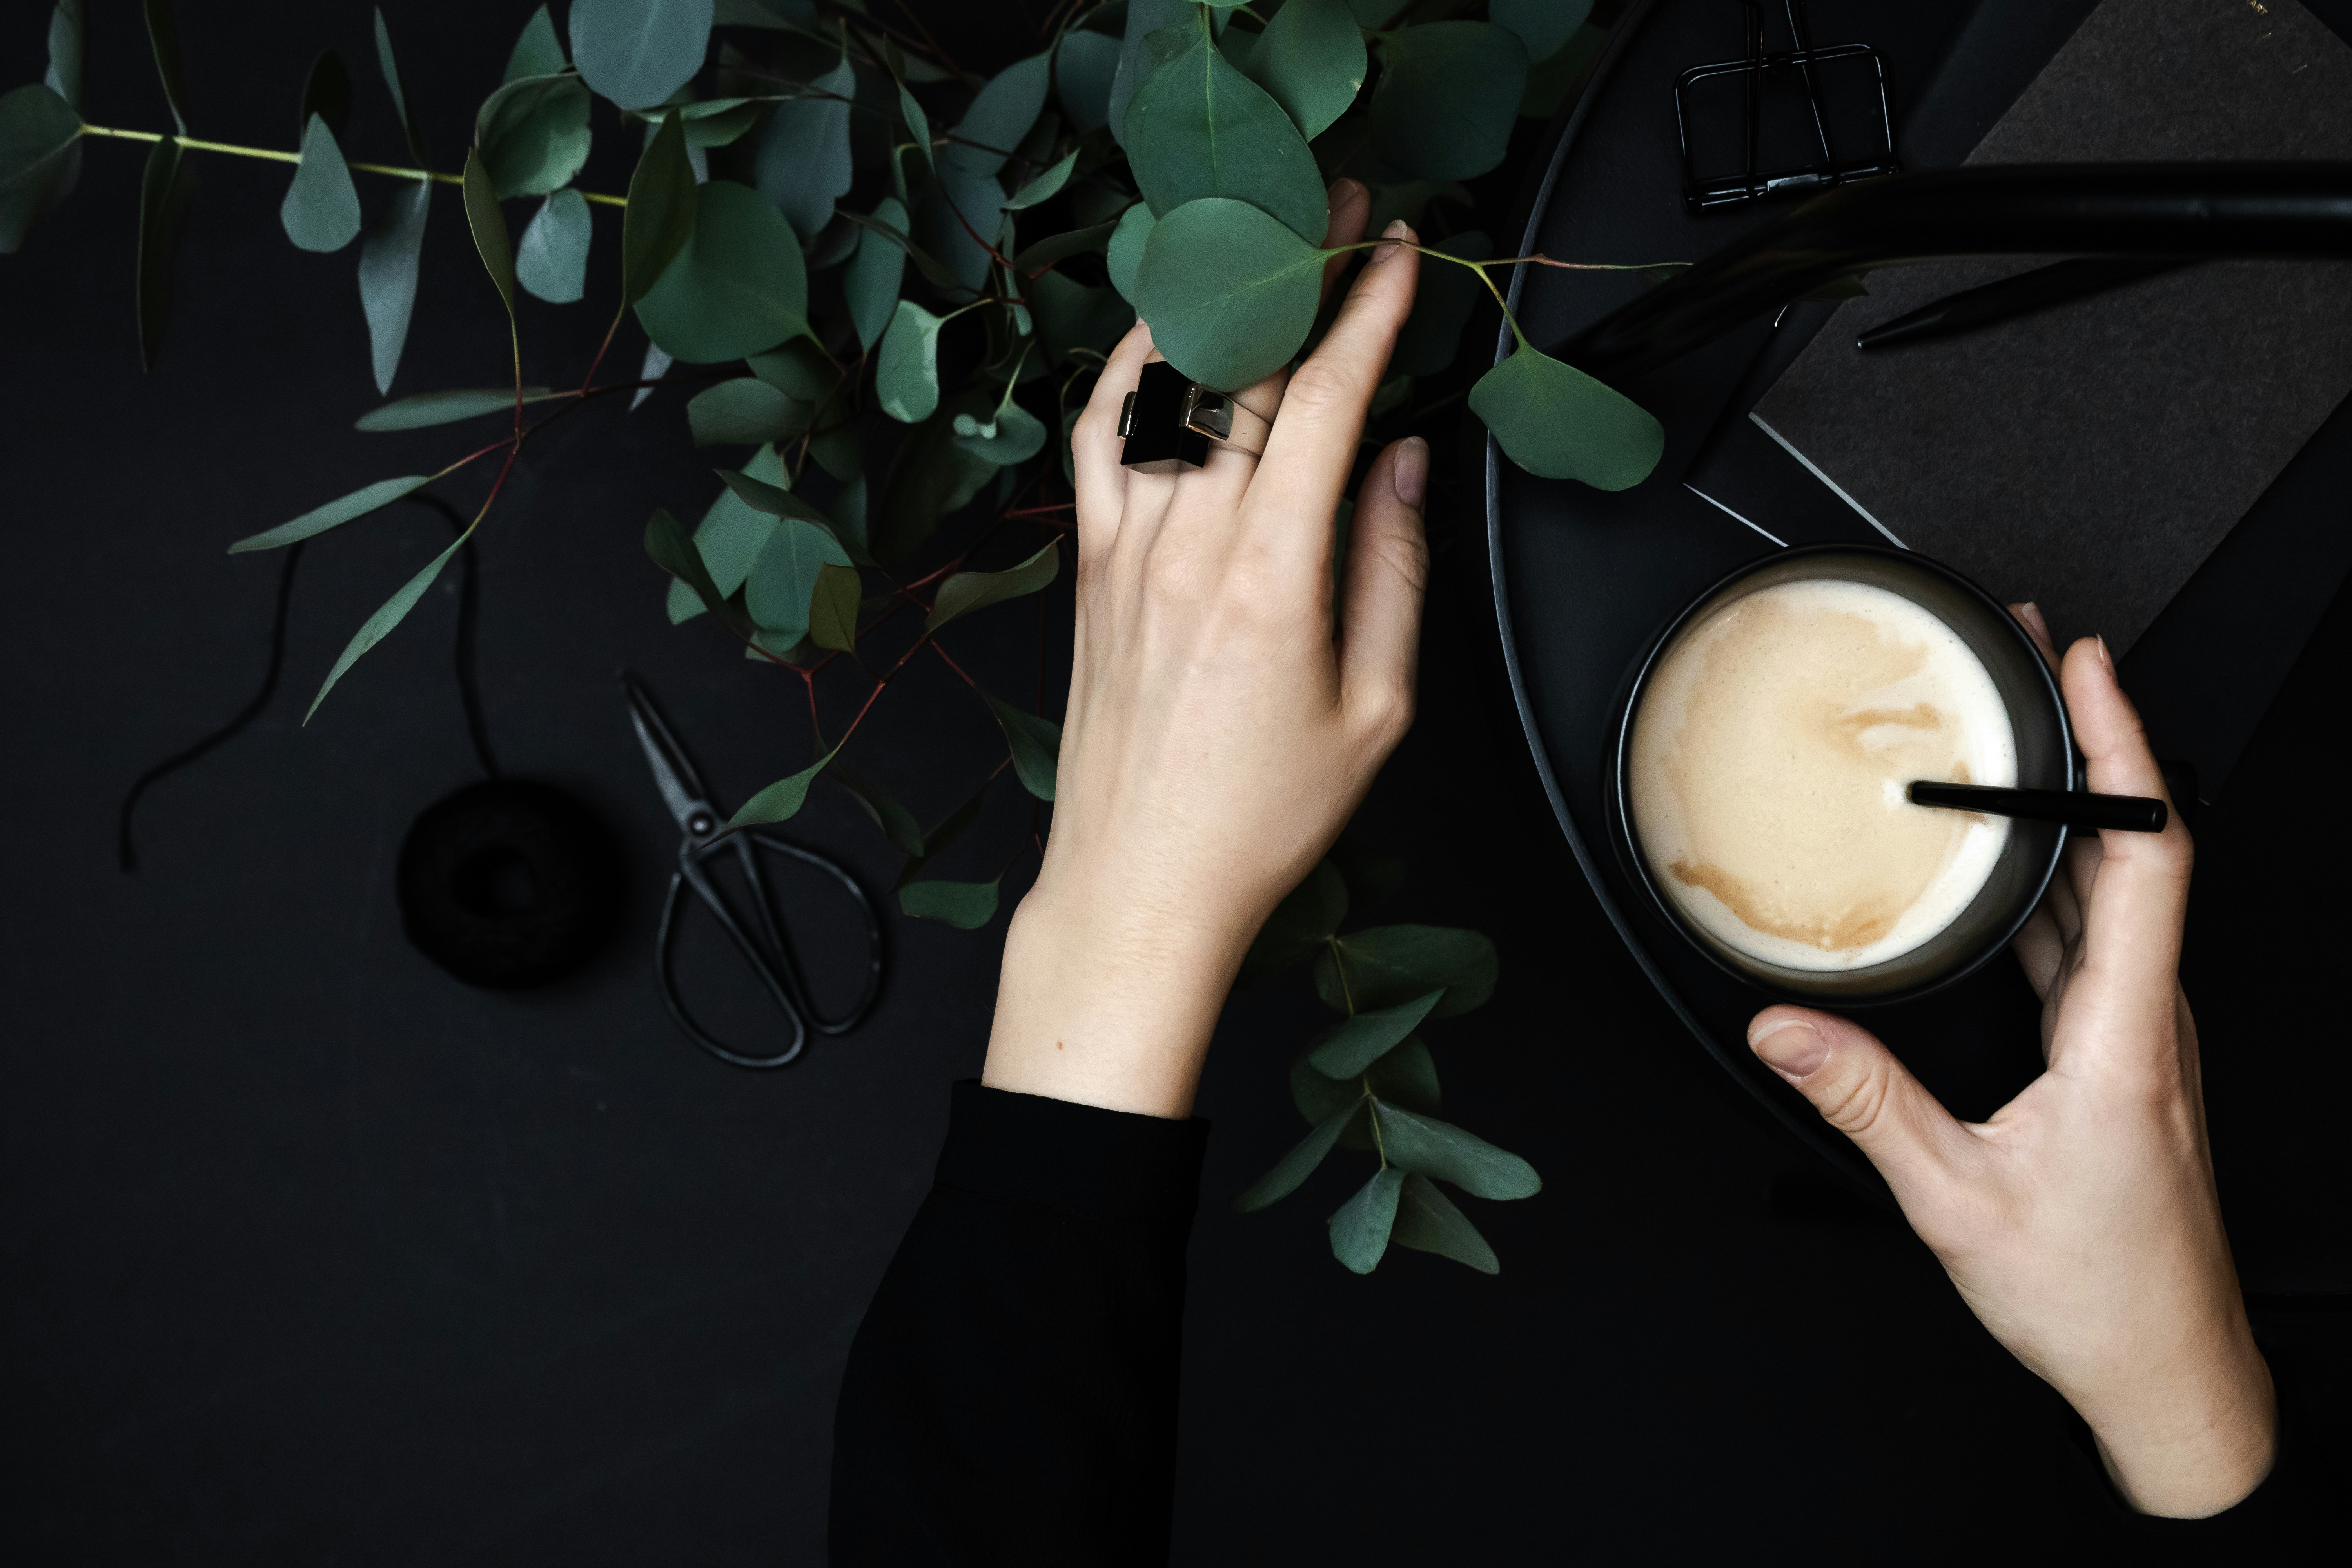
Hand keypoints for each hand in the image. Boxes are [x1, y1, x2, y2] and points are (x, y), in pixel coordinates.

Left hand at [982, 184, 1427, 1118]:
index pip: (1331, 399)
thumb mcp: (1374, 707)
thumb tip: (1405, 461)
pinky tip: (1162, 335)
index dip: (1369, 310)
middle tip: (1342, 212)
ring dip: (1229, 307)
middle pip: (1256, 371)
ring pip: (1177, 389)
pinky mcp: (1089, 564)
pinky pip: (1101, 437)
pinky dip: (1131, 372)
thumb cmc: (1260, 814)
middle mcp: (1190, 539)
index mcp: (1275, 571)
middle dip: (1306, 277)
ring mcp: (1127, 544)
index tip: (1398, 248)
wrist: (1141, 880)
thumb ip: (1393, 570)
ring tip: (1268, 247)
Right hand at [1747, 607, 2273, 1516]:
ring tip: (2026, 734)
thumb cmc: (2094, 1299)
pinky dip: (2063, 877)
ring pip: (2121, 890)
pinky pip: (2098, 940)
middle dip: (2091, 739)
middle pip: (2139, 846)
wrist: (2173, 1375)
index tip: (2086, 670)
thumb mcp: (1956, 1202)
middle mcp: (2149, 1023)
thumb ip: (1866, 1102)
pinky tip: (2013, 864)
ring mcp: (2143, 1039)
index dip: (2121, 750)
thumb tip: (1783, 1027)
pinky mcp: (2125, 1059)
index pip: (2147, 856)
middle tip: (2036, 659)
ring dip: (2080, 804)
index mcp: (2125, 1038)